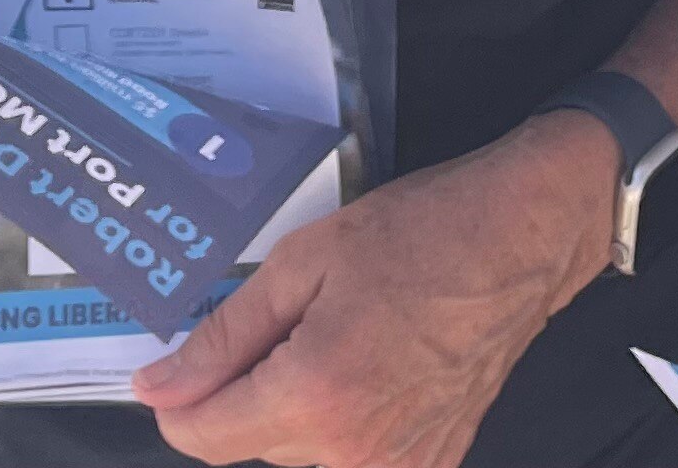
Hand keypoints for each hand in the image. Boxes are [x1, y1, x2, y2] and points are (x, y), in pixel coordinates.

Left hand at [134, 112, 616, 467]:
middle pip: (250, 446)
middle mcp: (353, 450)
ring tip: (340, 334)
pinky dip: (344, 419)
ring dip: (296, 406)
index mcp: (314, 394)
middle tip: (291, 318)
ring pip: (301, 455)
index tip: (179, 366)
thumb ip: (224, 335)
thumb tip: (157, 387)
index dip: (179, 399)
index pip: (204, 437)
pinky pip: (354, 458)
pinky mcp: (430, 464)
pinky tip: (372, 362)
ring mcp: (398, 466)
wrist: (520, 239)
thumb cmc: (420, 234)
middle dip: (247, 389)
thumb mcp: (304, 262)